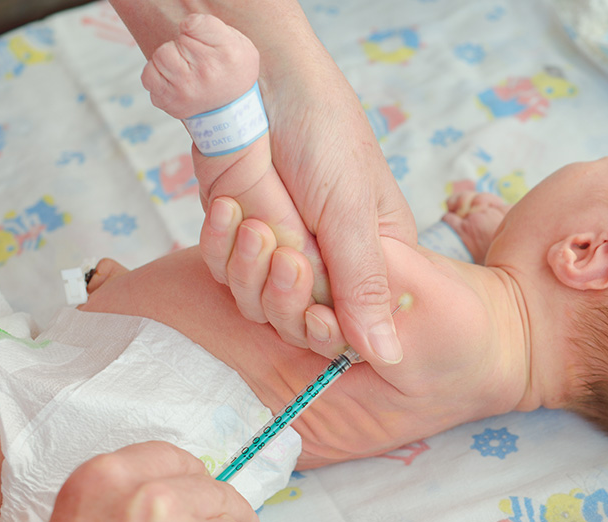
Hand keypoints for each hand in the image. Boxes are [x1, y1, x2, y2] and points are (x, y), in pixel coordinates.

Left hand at [195, 5, 417, 364]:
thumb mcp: (352, 213)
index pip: (354, 325)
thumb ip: (366, 286)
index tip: (318, 318)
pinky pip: (222, 271)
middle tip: (287, 256)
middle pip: (300, 323)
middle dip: (286, 297)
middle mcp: (327, 263)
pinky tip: (226, 209)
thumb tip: (389, 355)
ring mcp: (279, 252)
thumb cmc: (323, 133)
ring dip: (249, 269)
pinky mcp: (237, 238)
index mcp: (374, 259)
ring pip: (256, 305)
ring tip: (255, 224)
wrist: (258, 79)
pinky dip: (218, 245)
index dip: (330, 331)